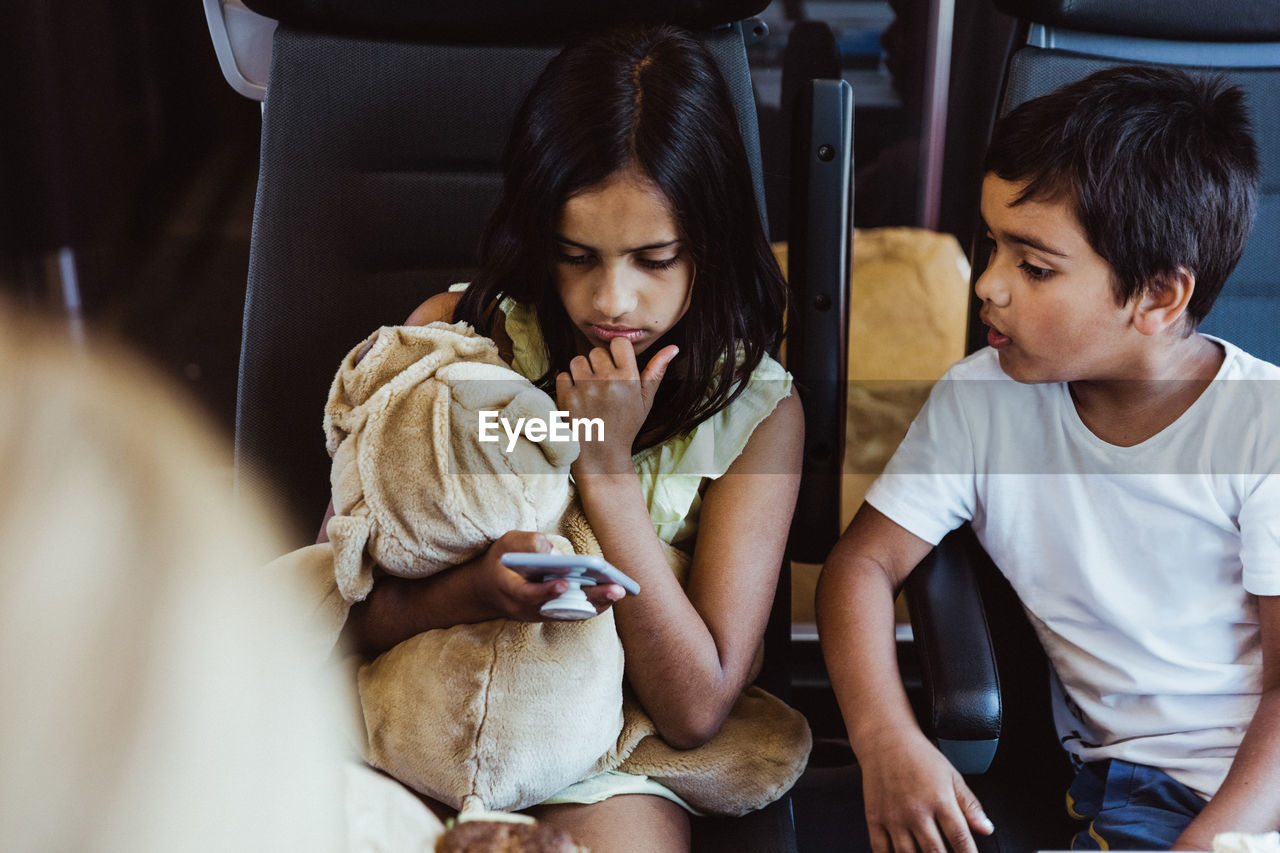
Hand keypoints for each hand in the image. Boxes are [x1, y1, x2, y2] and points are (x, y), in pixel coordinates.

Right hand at [473, 531, 624, 621]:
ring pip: (570, 613)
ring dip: (597, 603)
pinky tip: (612, 593)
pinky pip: (573, 613)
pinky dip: (593, 605)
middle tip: (615, 588)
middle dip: (589, 599)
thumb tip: (557, 554)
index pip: (528, 594)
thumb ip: (529, 543)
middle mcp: (525, 609)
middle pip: (559, 608)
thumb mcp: (507, 543)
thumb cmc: (502, 560)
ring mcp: (539, 615)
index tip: (566, 583)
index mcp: (510, 589)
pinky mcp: (550, 615)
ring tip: (620, 589)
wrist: (489, 589)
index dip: (547, 590)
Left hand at [555, 338, 678, 473]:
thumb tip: (674, 347)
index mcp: (629, 378)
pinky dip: (566, 386)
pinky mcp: (567, 398)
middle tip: (601, 386)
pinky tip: (576, 400)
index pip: (619, 343)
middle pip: (596, 352)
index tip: (614, 368)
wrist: (602, 457)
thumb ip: (656, 372)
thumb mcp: (645, 401)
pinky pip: (562, 376)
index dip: (615, 353)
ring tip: (587, 391)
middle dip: (597, 366)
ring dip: (580, 373)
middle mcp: (608, 380)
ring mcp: (586, 389)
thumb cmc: (625, 427)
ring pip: (577, 360)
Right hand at [858, 735, 993, 852]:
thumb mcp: (952, 776)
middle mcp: (916, 811)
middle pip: (935, 852)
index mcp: (940, 800)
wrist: (884, 740)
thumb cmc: (920, 756)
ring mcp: (893, 817)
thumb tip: (987, 829)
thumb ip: (970, 805)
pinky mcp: (874, 818)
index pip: (960, 839)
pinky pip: (881, 850)